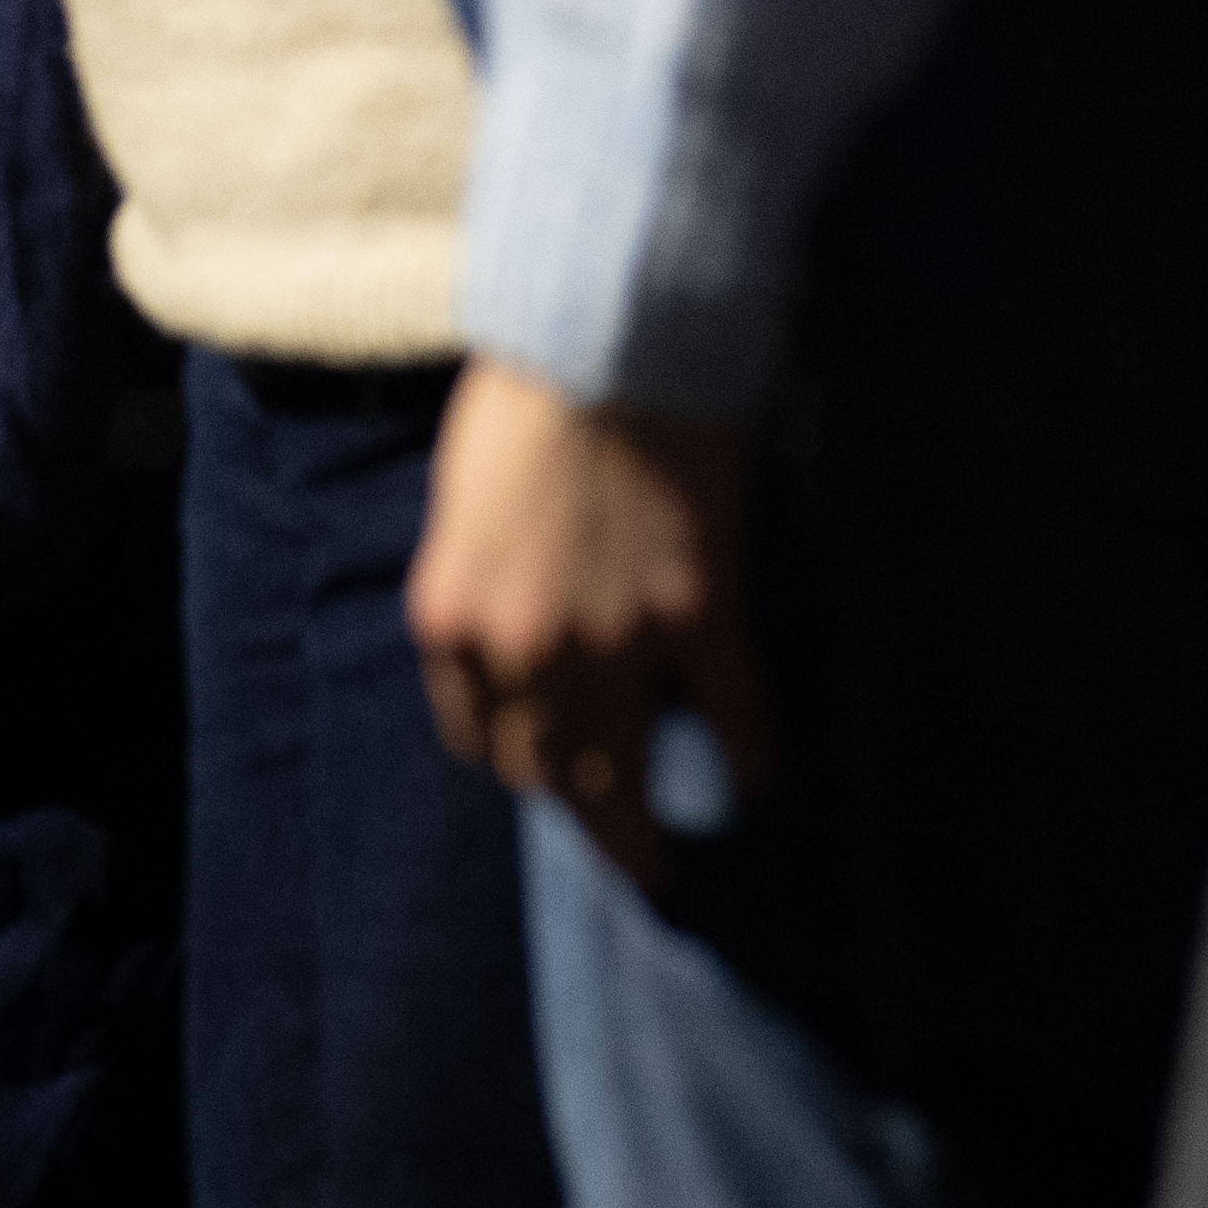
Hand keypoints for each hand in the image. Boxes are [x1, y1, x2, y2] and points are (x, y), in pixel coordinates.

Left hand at [414, 358, 759, 885]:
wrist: (604, 343)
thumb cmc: (523, 403)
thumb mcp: (464, 504)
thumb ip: (480, 584)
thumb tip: (507, 639)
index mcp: (453, 619)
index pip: (479, 737)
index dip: (518, 758)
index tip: (548, 770)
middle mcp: (523, 650)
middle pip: (547, 774)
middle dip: (578, 816)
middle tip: (615, 852)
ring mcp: (612, 642)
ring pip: (621, 775)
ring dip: (641, 831)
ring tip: (663, 864)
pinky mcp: (698, 615)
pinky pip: (730, 720)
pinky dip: (746, 760)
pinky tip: (755, 780)